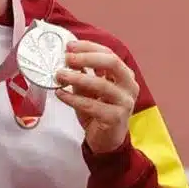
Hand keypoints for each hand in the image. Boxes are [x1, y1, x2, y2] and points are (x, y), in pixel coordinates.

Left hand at [54, 40, 139, 154]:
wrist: (106, 141)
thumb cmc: (98, 111)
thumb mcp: (89, 89)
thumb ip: (82, 74)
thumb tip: (67, 59)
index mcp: (124, 75)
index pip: (108, 53)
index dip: (88, 47)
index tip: (69, 46)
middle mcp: (129, 86)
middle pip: (111, 63)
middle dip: (87, 58)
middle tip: (66, 58)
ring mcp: (125, 102)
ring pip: (102, 84)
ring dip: (77, 78)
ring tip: (59, 75)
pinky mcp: (116, 118)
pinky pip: (92, 105)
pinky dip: (73, 98)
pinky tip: (60, 94)